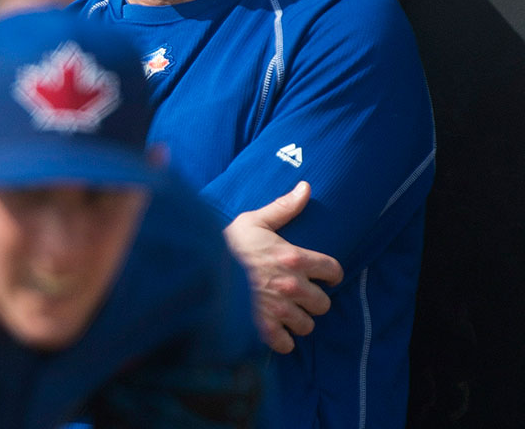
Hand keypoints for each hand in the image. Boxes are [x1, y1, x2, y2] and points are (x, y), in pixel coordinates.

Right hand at [224, 182, 343, 353]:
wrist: (199, 270)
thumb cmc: (226, 244)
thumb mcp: (253, 221)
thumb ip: (283, 207)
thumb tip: (306, 187)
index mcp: (294, 258)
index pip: (332, 270)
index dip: (330, 274)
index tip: (323, 277)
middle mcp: (293, 286)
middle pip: (323, 303)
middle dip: (312, 301)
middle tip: (297, 296)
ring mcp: (280, 309)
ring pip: (307, 325)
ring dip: (297, 321)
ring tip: (283, 314)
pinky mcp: (264, 329)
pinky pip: (287, 344)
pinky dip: (281, 340)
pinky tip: (272, 330)